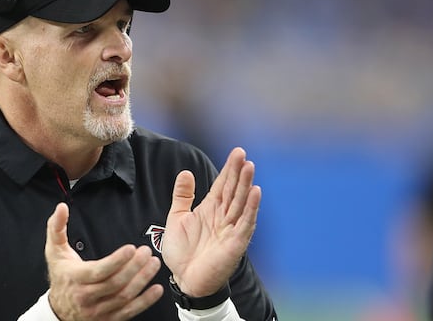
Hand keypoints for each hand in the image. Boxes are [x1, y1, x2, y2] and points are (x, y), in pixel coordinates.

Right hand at [44, 203, 163, 319]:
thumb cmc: (61, 276)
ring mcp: (98, 310)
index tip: (131, 248)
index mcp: (75, 278)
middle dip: (134, 267)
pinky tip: (156, 289)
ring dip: (142, 280)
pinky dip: (145, 301)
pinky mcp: (108, 319)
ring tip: (153, 264)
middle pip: (115, 283)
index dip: (117, 261)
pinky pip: (129, 312)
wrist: (58, 309)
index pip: (99, 271)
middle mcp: (86, 297)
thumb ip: (57, 227)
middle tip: (146, 252)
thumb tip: (61, 208)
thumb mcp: (54, 250)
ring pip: (124, 297)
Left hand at [161, 147, 261, 296]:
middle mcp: (223, 217)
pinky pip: (245, 223)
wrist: (184, 281)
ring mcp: (231, 229)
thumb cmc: (182, 253)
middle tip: (242, 153)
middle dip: (238, 172)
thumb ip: (183, 196)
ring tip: (249, 167)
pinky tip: (255, 193)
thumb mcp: (177, 218)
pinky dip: (251, 208)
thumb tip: (186, 172)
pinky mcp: (235, 243)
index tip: (237, 152)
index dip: (229, 169)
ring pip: (240, 203)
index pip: (222, 185)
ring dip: (246, 185)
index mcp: (210, 210)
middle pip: (233, 190)